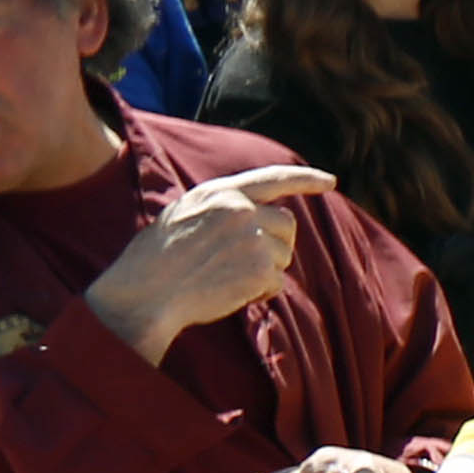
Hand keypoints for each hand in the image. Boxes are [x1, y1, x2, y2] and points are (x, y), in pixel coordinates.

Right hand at [85, 161, 329, 362]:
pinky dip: (260, 293)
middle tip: (241, 262)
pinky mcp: (259, 270)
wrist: (143, 293)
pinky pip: (276, 283)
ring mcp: (252, 239)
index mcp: (219, 192)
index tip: (330, 182)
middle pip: (286, 224)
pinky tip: (229, 294)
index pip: (273, 178)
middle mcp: (240, 210)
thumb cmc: (154, 259)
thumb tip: (254, 210)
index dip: (305, 179)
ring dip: (264, 270)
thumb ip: (220, 206)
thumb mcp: (183, 213)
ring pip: (283, 255)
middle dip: (274, 243)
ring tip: (225, 277)